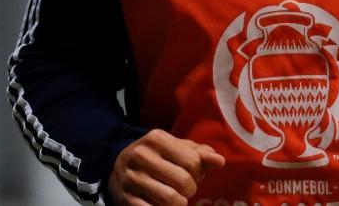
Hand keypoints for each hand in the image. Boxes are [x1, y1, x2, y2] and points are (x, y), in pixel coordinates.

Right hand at [109, 129, 224, 205]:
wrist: (118, 166)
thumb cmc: (156, 157)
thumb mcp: (176, 149)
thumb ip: (200, 154)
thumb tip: (220, 161)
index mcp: (156, 139)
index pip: (192, 161)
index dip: (198, 172)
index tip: (192, 173)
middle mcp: (141, 156)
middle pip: (183, 181)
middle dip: (190, 189)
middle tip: (184, 188)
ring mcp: (132, 178)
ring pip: (170, 199)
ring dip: (179, 203)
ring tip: (175, 198)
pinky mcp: (126, 199)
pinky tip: (162, 205)